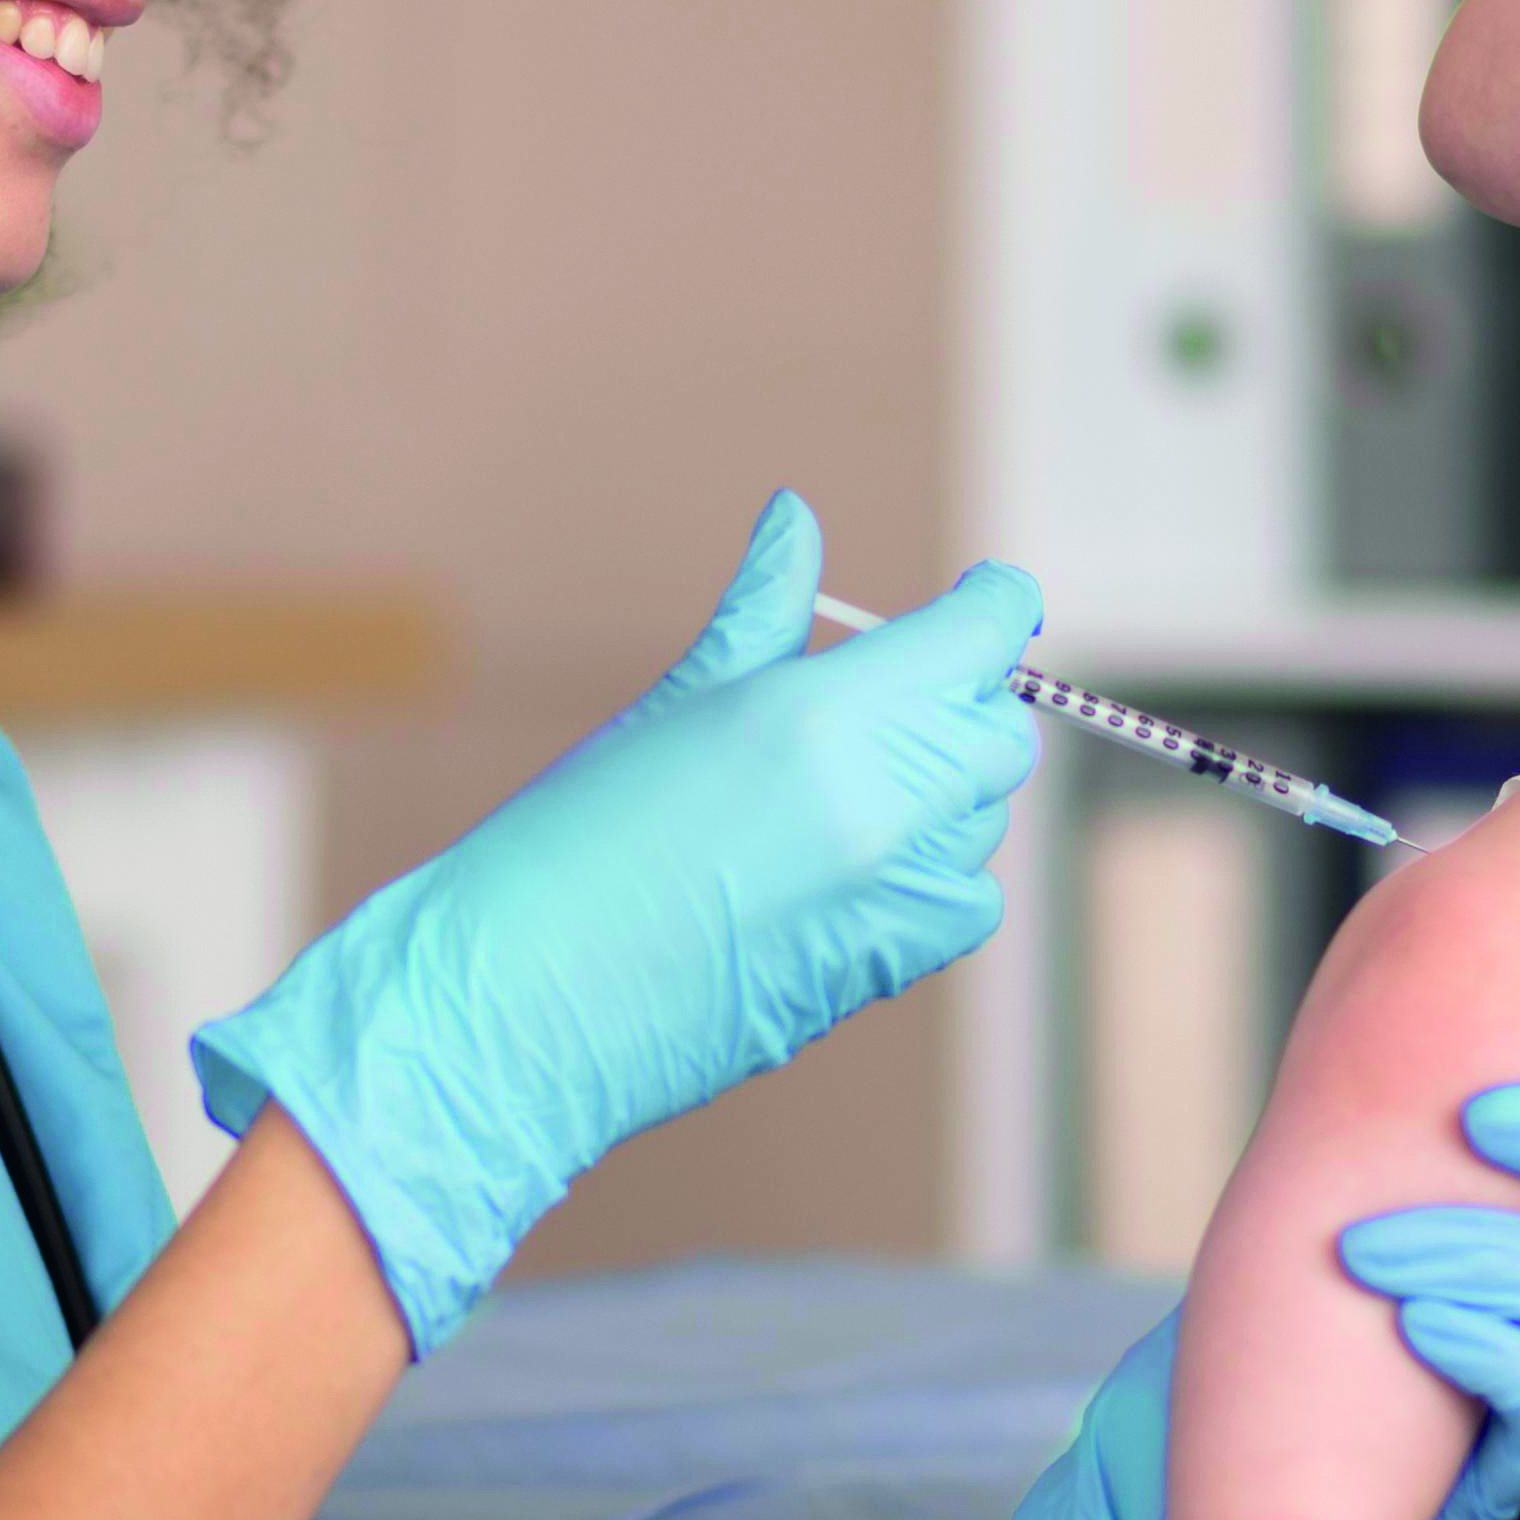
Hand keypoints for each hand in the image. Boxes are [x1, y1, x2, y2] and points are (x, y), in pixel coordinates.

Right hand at [195, 495, 1036, 1353]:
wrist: (520, 1004)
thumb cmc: (570, 844)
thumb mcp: (674, 705)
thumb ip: (765, 609)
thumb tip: (798, 516)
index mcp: (823, 717)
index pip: (982, 637)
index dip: (991, 607)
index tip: (978, 599)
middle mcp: (881, 804)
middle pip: (999, 729)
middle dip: (964, 701)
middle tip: (891, 698)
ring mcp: (894, 895)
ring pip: (985, 816)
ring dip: (944, 789)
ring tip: (841, 791)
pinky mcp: (889, 966)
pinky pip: (966, 898)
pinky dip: (935, 873)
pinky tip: (851, 866)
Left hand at [991, 983, 1519, 1519]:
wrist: (1251, 1437)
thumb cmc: (1299, 1278)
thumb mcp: (1355, 1160)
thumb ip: (1414, 1082)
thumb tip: (1414, 937)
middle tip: (1478, 1111)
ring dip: (1486, 1253)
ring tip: (1370, 1248)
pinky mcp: (1515, 1454)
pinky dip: (1492, 1362)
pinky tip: (1414, 1329)